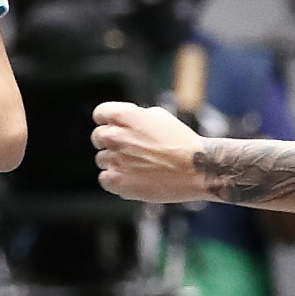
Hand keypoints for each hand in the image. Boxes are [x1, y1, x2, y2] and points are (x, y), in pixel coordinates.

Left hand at [89, 100, 211, 200]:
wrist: (196, 168)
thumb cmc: (182, 142)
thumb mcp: (159, 116)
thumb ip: (135, 117)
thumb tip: (123, 123)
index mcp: (125, 116)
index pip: (100, 114)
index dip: (106, 120)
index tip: (113, 127)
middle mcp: (115, 136)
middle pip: (98, 137)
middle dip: (110, 141)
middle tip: (129, 149)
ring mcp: (115, 159)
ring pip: (102, 159)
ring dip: (115, 161)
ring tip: (138, 165)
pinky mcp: (118, 181)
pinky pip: (104, 178)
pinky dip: (115, 179)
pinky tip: (132, 178)